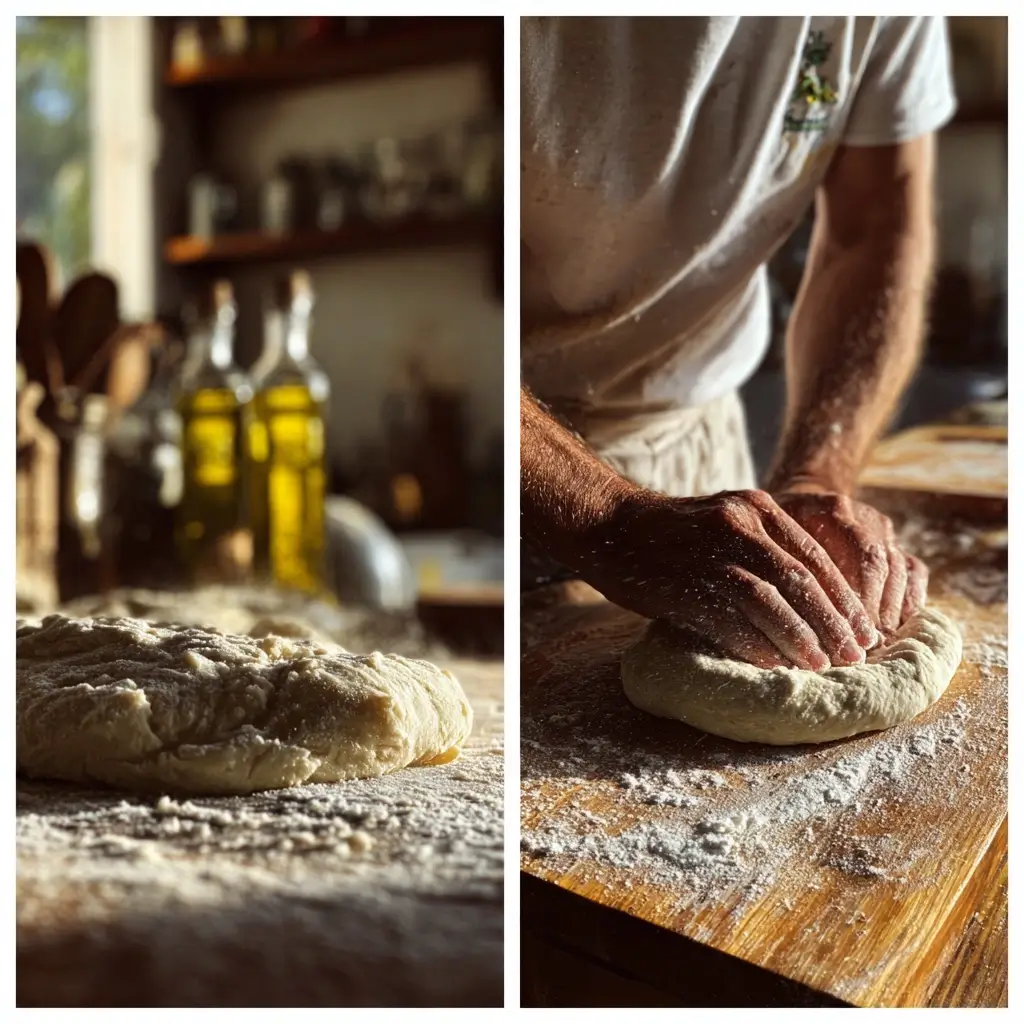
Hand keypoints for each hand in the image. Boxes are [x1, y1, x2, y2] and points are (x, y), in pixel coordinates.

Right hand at [581, 488, 878, 670]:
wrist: (611, 526)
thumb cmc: (674, 535)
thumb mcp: (727, 522)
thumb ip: (766, 549)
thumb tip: (812, 603)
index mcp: (758, 508)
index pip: (815, 558)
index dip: (844, 599)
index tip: (864, 630)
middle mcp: (741, 524)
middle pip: (802, 580)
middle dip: (834, 623)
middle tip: (856, 655)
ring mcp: (712, 551)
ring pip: (772, 599)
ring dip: (802, 637)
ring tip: (822, 666)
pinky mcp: (686, 582)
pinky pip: (731, 619)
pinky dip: (757, 644)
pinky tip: (774, 664)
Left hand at [772, 486, 927, 634]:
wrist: (805, 499)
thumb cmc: (778, 527)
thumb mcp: (769, 535)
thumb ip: (781, 564)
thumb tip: (786, 610)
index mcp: (830, 508)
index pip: (854, 552)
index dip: (854, 595)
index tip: (843, 630)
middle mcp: (862, 515)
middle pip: (877, 564)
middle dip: (871, 608)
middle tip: (862, 643)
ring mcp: (883, 529)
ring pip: (899, 569)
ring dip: (889, 609)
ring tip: (879, 640)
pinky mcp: (895, 543)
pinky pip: (914, 570)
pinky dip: (909, 598)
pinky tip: (899, 624)